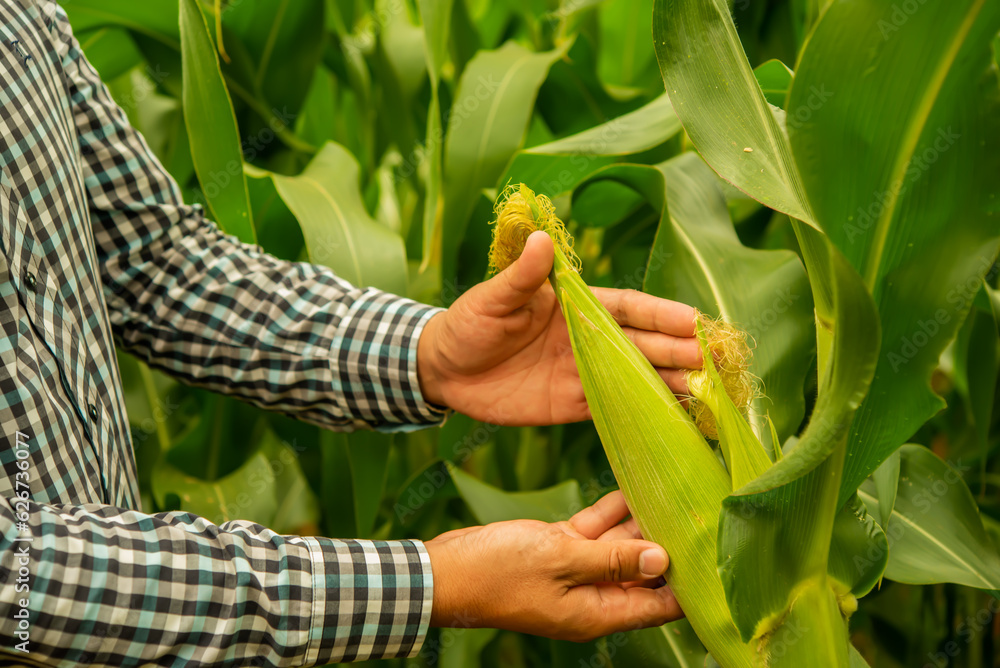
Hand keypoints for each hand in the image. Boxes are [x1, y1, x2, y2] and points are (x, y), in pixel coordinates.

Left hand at [417, 231, 701, 424]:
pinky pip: (616, 408)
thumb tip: (543, 240)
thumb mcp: (493, 298)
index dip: (663, 315)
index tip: (698, 323)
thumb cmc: (468, 322)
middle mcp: (588, 338)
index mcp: (576, 305)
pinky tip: (677, 419)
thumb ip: (522, 276)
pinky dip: (645, 413)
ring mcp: (584, 372)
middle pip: (644, 344)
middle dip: (682, 352)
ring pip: (638, 377)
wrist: (443, 370)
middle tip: (720, 364)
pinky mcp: (573, 404)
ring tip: (712, 394)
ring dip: (672, 384)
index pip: (629, 308)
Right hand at [424, 491, 682, 641]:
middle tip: (702, 508)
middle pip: (644, 572)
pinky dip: (611, 511)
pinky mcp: (558, 549)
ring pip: (621, 546)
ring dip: (642, 521)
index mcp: (597, 612)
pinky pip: (594, 531)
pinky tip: (632, 485)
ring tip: (675, 489)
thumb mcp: (561, 560)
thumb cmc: (498, 572)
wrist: (447, 570)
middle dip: (671, 543)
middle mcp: (592, 595)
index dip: (689, 583)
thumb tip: (664, 560)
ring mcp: (575, 571)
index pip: (659, 606)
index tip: (717, 552)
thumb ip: (613, 560)